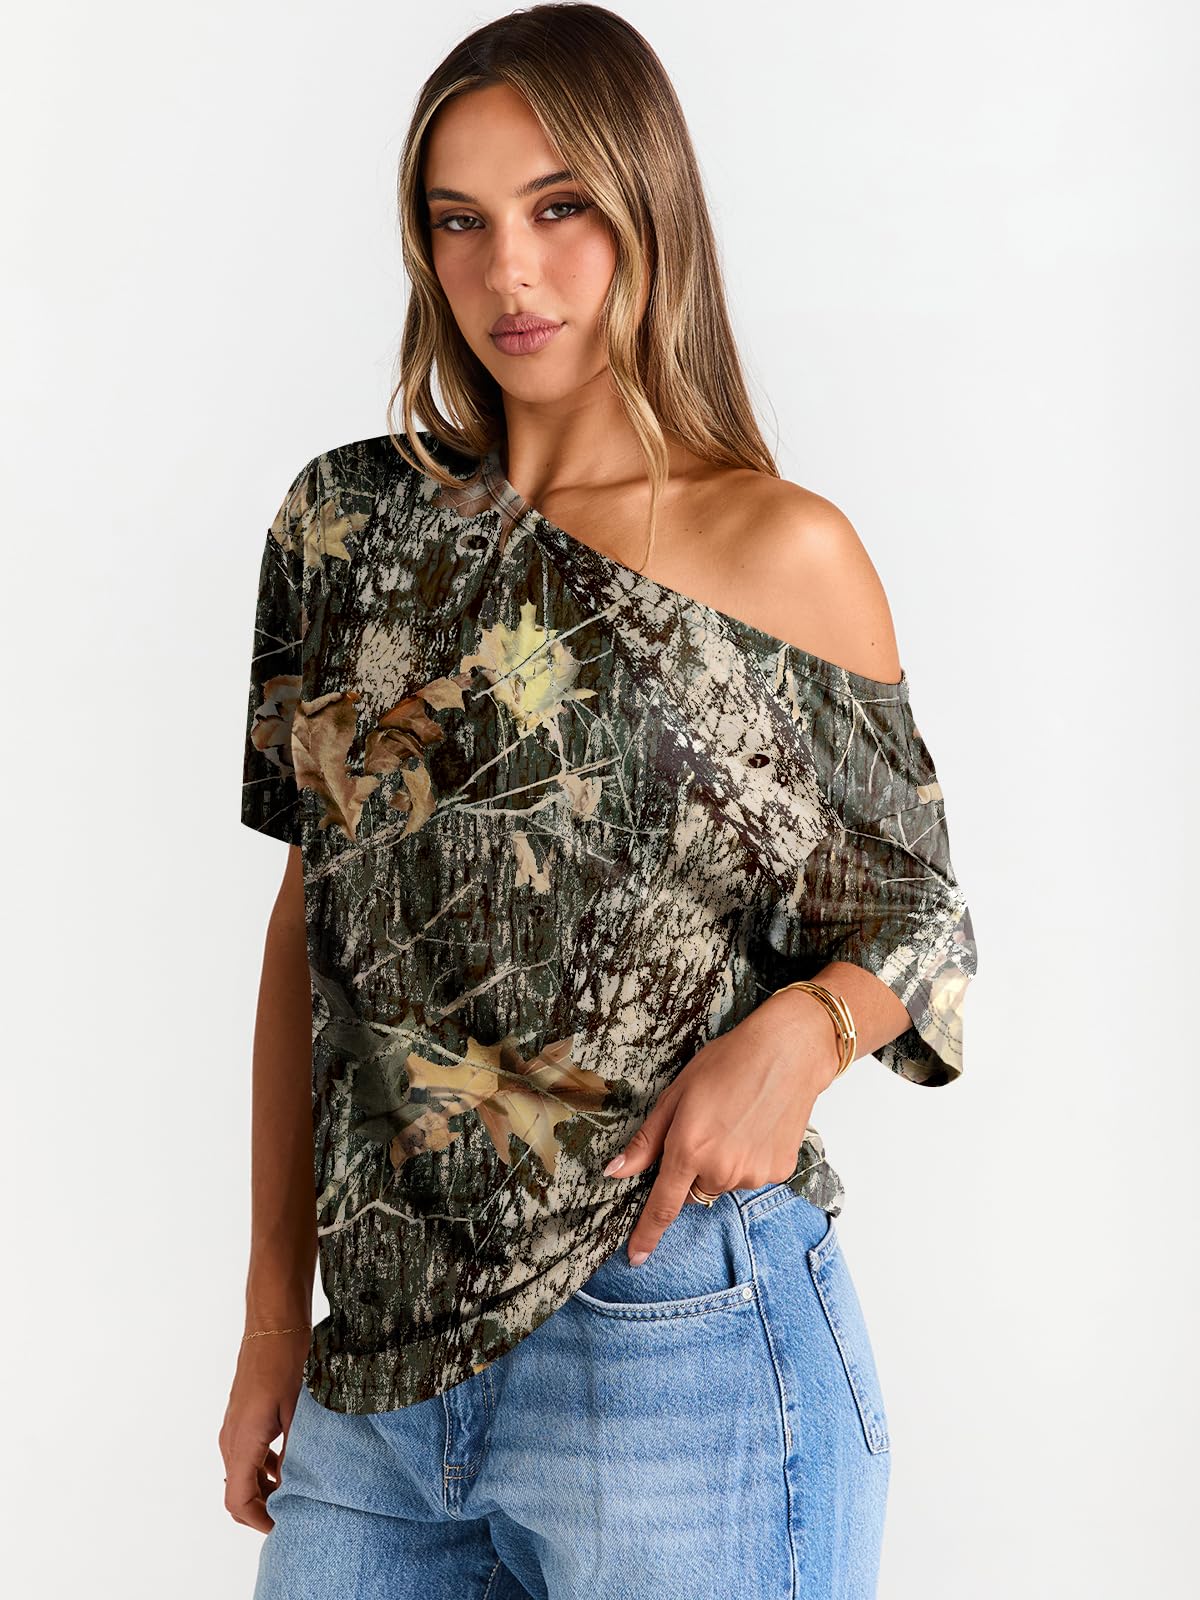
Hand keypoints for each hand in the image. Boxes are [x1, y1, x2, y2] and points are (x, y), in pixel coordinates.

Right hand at [219, 1330, 308, 1532]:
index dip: (259, 1520)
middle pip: (238, 1491)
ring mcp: (233, 1427)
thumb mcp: (299, 1410)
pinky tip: (291, 1460)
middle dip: (264, 1507)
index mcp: (242, 1441)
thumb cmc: (286, 1360)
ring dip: (266, 1486)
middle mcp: (231, 1438)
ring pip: (243, 1473)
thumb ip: (296, 1451)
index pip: (238, 1500)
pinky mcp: (242, 1416)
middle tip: (296, 1511)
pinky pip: (247, 1453)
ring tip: (299, 1488)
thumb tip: (298, 1484)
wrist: (273, 1323)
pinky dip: (265, 1466)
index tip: (283, 1526)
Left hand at [602, 991, 841, 1265]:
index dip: (646, 1236)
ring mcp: (752, 1174)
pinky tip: (758, 1127)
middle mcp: (720, 1169)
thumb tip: (614, 1171)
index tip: (634, 1258)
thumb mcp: (676, 1095)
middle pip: (696, 1188)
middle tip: (709, 1126)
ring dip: (724, 1163)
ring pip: (725, 1182)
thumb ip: (646, 1141)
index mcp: (688, 1150)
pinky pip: (752, 1176)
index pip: (662, 1208)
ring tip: (737, 1120)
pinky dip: (750, 1159)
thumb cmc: (727, 1063)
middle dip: (694, 1167)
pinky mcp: (779, 1172)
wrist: (787, 1053)